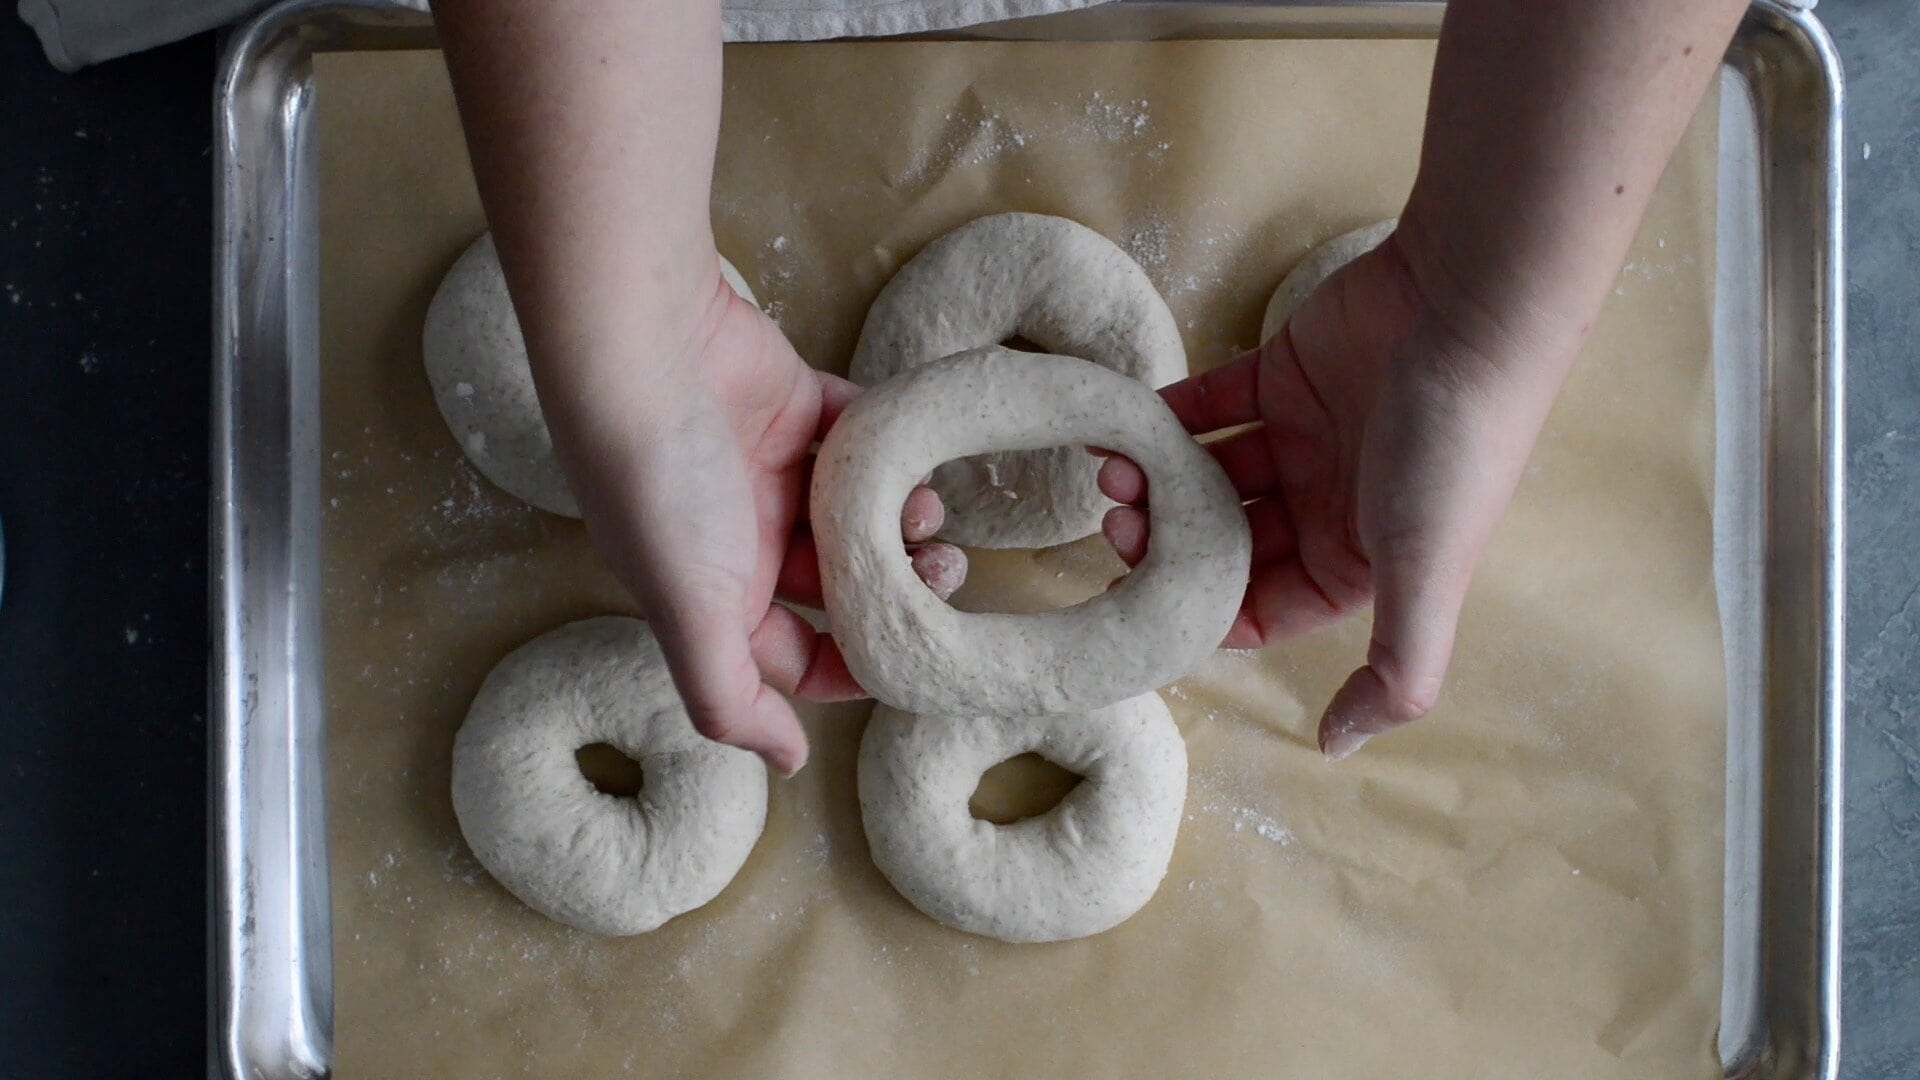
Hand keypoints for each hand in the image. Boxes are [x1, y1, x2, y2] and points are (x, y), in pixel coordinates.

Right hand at [539, 262, 965, 775]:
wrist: (643, 346)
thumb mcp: (686, 613)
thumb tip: (786, 765)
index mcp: (712, 594)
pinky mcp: (797, 405)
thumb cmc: (657, 485)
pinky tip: (919, 460)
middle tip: (943, 573)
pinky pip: (863, 439)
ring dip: (901, 521)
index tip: (910, 655)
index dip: (855, 664)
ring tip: (929, 515)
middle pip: (840, 585)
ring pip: (858, 515)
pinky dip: (893, 452)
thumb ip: (729, 699)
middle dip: (894, 588)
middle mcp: (740, 536)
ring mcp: (769, 469)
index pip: (797, 656)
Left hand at [1099, 230, 1575, 759]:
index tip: (1144, 601)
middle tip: (1120, 527)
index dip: (1199, 612)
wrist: (1470, 310)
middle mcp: (1328, 507)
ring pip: (1208, 476)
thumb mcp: (1426, 577)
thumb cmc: (1451, 450)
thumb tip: (1336, 750)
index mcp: (1357, 563)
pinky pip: (1208, 405)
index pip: (1258, 610)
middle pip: (1223, 543)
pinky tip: (1127, 425)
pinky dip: (1165, 417)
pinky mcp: (1284, 375)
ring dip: (1158, 481)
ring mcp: (1303, 438)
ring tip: (1116, 474)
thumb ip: (1394, 674)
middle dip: (1166, 544)